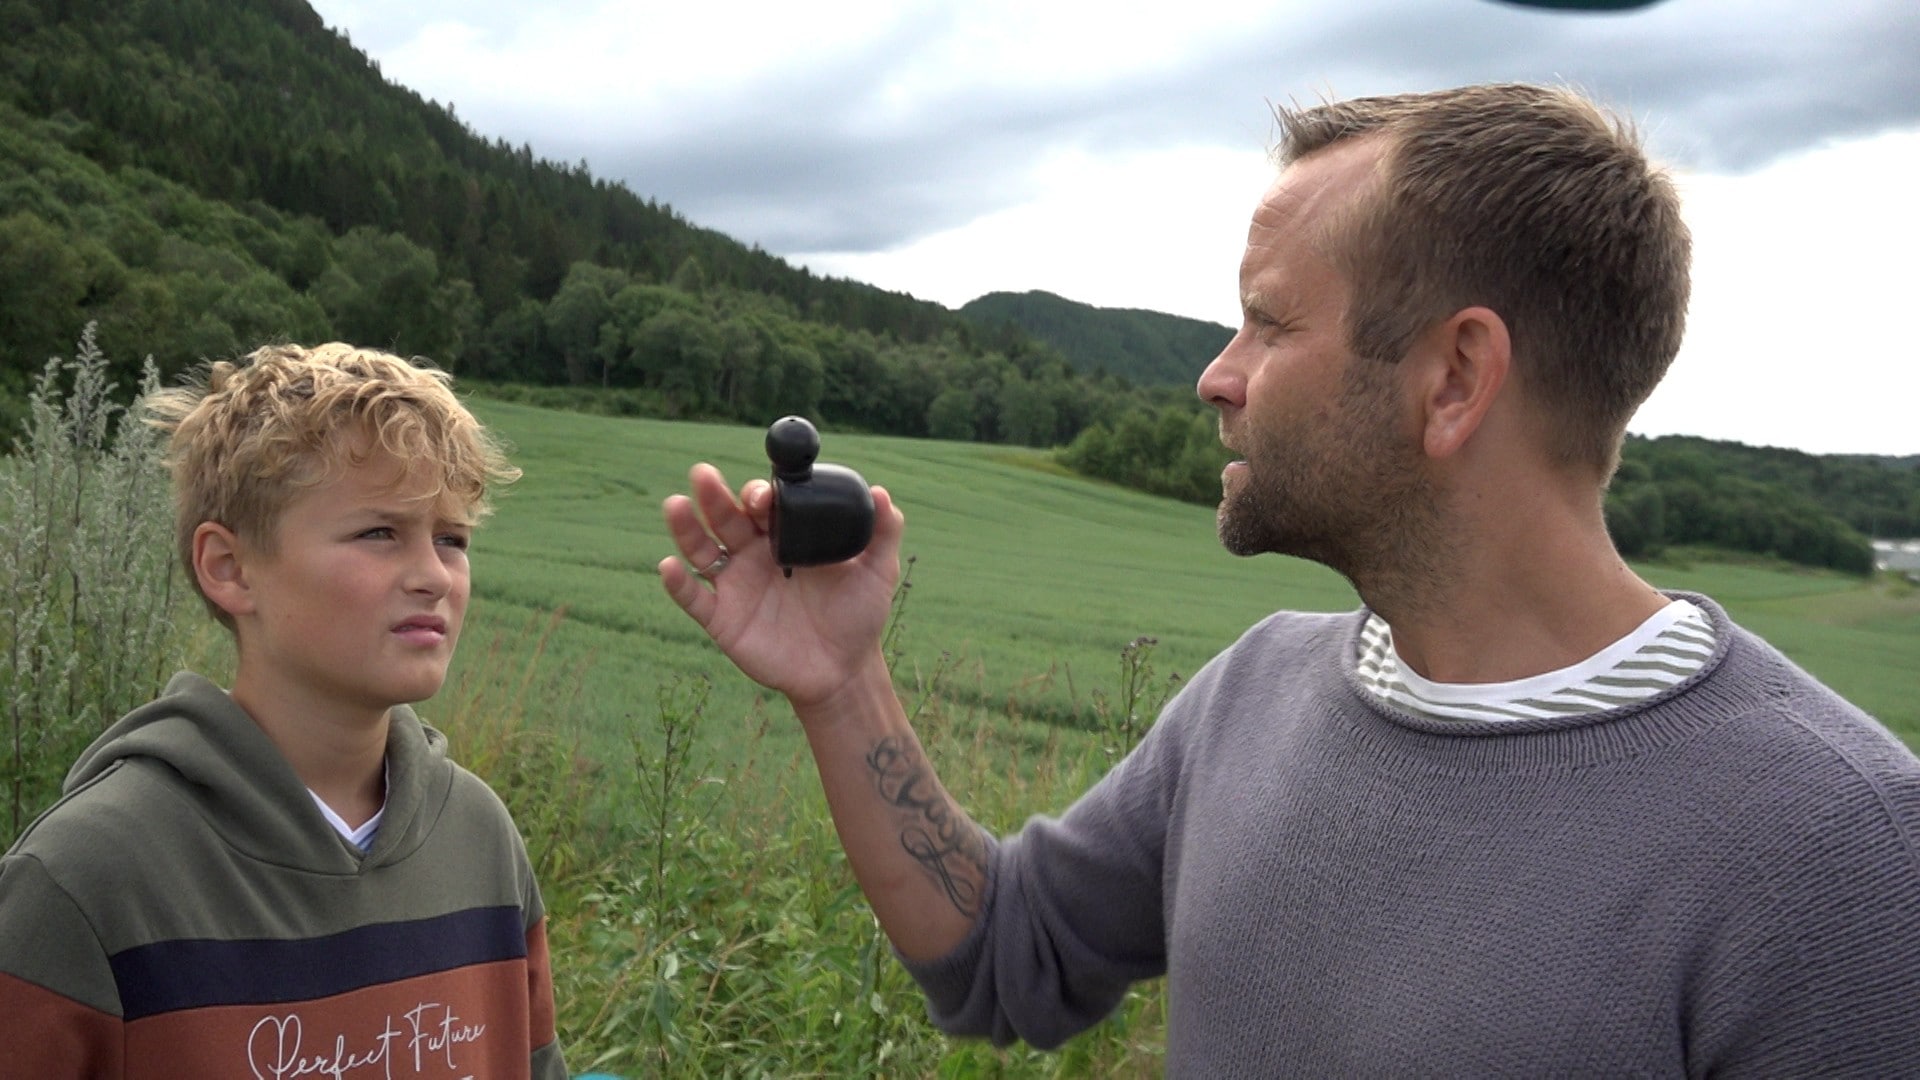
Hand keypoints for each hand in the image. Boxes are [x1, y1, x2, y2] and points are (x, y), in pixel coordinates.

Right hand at [659, 463, 904, 709]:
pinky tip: (667, 566)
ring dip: (686, 527)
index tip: (765, 495)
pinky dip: (677, 583)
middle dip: (714, 496)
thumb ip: (883, 533)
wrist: (843, 671)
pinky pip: (693, 598)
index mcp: (785, 538)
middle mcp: (754, 555)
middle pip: (726, 518)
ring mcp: (735, 586)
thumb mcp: (878, 573)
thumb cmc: (858, 617)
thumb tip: (882, 494)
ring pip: (702, 550)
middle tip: (703, 474)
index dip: (760, 494)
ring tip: (675, 505)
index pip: (763, 505)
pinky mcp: (722, 619)